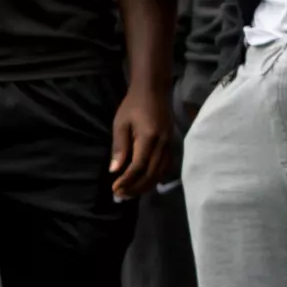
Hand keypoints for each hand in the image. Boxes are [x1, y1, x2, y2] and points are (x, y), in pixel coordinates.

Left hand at [111, 84, 171, 198]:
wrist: (154, 91)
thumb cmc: (133, 105)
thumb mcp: (120, 124)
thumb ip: (119, 147)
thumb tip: (115, 170)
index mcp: (148, 137)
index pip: (138, 166)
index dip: (127, 180)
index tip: (114, 189)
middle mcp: (162, 143)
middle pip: (151, 173)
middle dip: (135, 187)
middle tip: (121, 196)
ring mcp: (170, 144)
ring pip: (160, 172)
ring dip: (146, 186)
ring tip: (131, 193)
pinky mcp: (172, 144)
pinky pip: (166, 166)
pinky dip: (156, 177)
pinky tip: (146, 182)